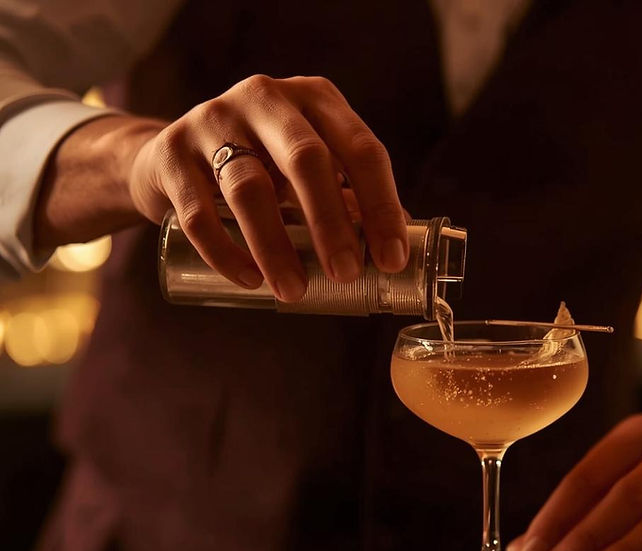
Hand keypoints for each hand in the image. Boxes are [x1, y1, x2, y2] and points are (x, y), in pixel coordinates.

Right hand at [129, 74, 408, 300]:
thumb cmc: (263, 164)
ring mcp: (212, 120)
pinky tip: (250, 281)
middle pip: (307, 160)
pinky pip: (200, 211)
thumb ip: (349, 198)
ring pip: (248, 187)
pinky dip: (226, 252)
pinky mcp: (171, 153)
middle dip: (332, 223)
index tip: (392, 260)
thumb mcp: (309, 168)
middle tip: (346, 275)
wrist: (171, 154)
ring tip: (294, 292)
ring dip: (276, 247)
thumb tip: (400, 250)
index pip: (362, 149)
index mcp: (315, 99)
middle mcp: (265, 98)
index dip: (382, 206)